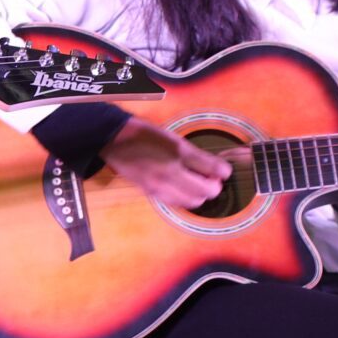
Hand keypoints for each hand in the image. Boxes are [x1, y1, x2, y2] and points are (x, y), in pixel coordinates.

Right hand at [102, 116, 237, 207]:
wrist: (113, 141)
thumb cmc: (145, 134)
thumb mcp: (174, 139)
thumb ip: (197, 155)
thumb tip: (217, 169)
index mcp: (179, 155)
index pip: (215, 171)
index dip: (224, 171)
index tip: (221, 168)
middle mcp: (171, 174)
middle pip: (206, 192)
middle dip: (213, 186)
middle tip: (209, 177)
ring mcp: (160, 186)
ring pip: (192, 202)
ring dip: (199, 195)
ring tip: (196, 183)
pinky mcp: (151, 193)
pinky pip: (176, 203)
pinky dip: (185, 199)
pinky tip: (182, 188)